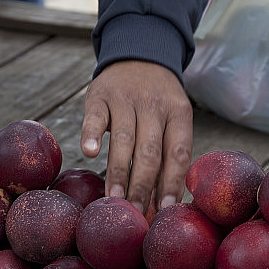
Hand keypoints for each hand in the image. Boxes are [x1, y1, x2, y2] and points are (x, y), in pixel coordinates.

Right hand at [80, 60, 192, 213]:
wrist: (139, 55)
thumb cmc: (158, 102)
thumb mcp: (173, 119)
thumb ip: (169, 155)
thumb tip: (165, 205)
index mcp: (179, 114)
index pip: (179, 153)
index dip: (173, 183)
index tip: (166, 210)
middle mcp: (154, 106)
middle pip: (150, 151)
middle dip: (143, 186)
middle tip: (136, 213)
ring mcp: (126, 99)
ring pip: (124, 139)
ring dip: (118, 171)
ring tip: (114, 198)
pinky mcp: (100, 95)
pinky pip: (96, 117)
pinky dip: (92, 134)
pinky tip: (89, 154)